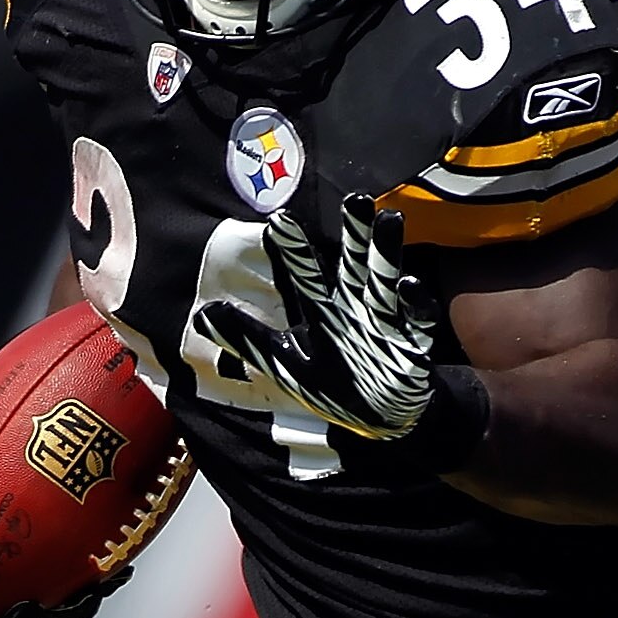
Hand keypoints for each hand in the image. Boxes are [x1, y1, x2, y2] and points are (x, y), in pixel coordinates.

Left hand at [190, 195, 439, 438]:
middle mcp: (354, 307)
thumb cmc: (332, 385)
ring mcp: (385, 323)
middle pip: (355, 264)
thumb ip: (248, 339)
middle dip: (356, 234)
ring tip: (389, 219)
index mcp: (324, 310)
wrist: (379, 418)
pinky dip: (415, 304)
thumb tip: (201, 315)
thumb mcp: (285, 364)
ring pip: (386, 281)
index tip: (281, 218)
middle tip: (357, 198)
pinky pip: (416, 320)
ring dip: (387, 253)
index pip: (306, 274)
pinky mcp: (411, 344)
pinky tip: (410, 285)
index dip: (294, 249)